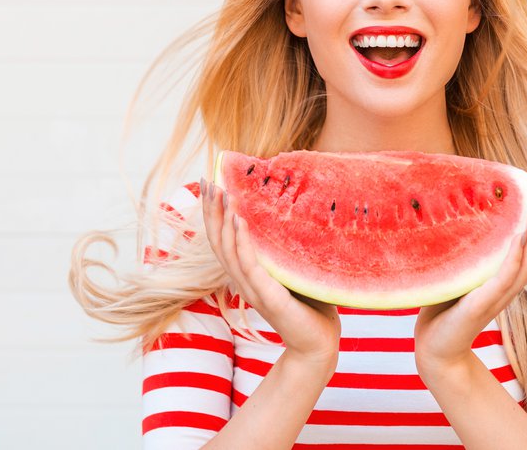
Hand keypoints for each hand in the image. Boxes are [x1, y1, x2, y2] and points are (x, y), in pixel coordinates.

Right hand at [201, 178, 341, 367]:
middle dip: (211, 210)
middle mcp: (245, 281)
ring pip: (228, 250)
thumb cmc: (311, 308)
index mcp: (248, 275)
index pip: (223, 239)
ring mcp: (254, 290)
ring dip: (223, 220)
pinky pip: (249, 265)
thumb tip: (297, 213)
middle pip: (218, 241)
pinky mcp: (268, 298)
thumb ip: (288, 249)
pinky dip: (242, 241)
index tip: (211, 183)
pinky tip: (241, 220)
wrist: (318, 346)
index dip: (214, 213)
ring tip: (222, 193)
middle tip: (207, 180)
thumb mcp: (296, 270)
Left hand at [413, 188, 526, 374]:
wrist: (434, 349)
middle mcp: (509, 288)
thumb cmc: (445, 311)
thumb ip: (471, 255)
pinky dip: (515, 257)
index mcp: (507, 280)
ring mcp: (498, 297)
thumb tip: (465, 218)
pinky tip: (520, 236)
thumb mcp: (461, 275)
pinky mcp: (482, 304)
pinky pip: (505, 278)